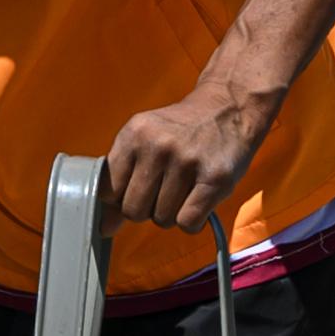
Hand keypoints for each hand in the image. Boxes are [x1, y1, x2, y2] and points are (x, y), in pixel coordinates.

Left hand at [103, 79, 282, 240]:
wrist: (230, 107)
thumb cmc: (182, 132)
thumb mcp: (145, 144)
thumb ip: (122, 183)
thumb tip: (104, 227)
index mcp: (134, 134)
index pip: (108, 192)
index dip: (122, 198)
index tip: (138, 189)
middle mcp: (157, 146)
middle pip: (133, 211)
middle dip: (147, 209)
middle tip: (165, 189)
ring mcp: (187, 161)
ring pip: (162, 219)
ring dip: (172, 213)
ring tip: (186, 188)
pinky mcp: (215, 178)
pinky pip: (188, 223)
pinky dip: (193, 221)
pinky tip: (199, 200)